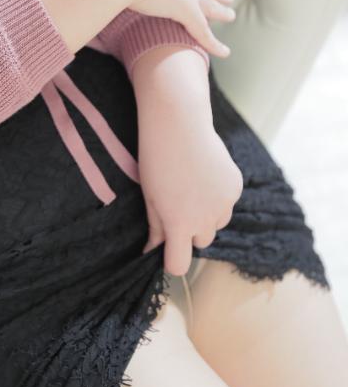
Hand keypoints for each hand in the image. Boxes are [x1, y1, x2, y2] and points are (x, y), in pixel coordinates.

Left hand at [137, 96, 243, 275]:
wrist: (178, 122)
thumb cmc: (156, 159)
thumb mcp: (150, 196)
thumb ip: (155, 228)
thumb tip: (151, 250)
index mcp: (180, 224)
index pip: (179, 265)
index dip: (172, 259)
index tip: (166, 247)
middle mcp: (206, 219)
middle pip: (200, 243)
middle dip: (189, 232)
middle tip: (176, 204)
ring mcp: (225, 203)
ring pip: (216, 224)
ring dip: (206, 216)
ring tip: (191, 188)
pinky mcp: (236, 187)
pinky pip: (227, 204)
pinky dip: (218, 197)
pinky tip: (205, 175)